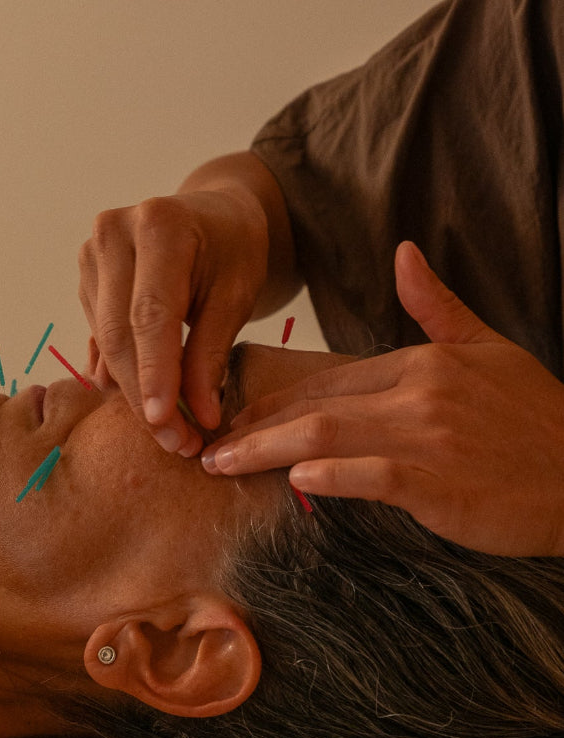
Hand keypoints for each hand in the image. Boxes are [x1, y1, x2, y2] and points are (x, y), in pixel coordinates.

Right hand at [78, 179, 270, 455]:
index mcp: (159, 225)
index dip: (155, 374)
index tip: (164, 423)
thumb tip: (201, 417)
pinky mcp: (85, 279)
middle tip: (177, 441)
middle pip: (119, 334)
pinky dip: (122, 374)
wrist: (214, 215)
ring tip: (173, 429)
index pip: (150, 314)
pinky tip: (146, 401)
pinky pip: (98, 338)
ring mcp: (91, 256)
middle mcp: (113, 234)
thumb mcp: (237, 295)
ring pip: (105, 343)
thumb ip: (212, 353)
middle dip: (145, 395)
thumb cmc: (233, 250)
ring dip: (135, 392)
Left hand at [203, 241, 563, 555]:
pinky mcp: (440, 483)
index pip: (327, 380)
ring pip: (327, 435)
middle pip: (314, 406)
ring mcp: (428, 436)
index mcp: (422, 362)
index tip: (233, 417)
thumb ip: (437, 306)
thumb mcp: (490, 347)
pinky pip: (372, 475)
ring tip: (222, 464)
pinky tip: (295, 481)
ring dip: (266, 449)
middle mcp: (418, 393)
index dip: (272, 401)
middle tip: (206, 445)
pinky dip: (331, 475)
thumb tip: (403, 254)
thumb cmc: (535, 417)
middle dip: (252, 426)